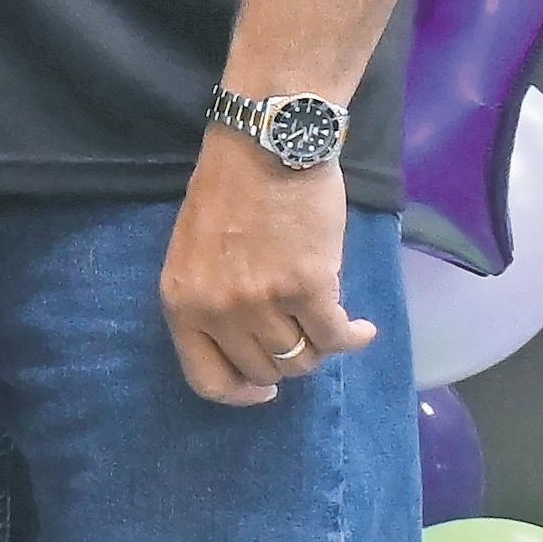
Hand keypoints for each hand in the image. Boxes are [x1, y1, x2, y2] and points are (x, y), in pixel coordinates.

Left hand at [164, 129, 377, 405]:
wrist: (264, 146)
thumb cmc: (229, 192)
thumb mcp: (195, 253)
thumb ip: (211, 300)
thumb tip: (245, 347)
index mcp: (180, 302)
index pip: (206, 380)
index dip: (241, 394)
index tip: (265, 391)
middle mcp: (216, 310)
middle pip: (264, 371)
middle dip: (288, 361)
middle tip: (304, 337)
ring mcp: (261, 302)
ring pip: (303, 359)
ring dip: (321, 347)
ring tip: (331, 323)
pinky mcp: (307, 288)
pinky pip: (337, 338)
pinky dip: (355, 338)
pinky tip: (362, 328)